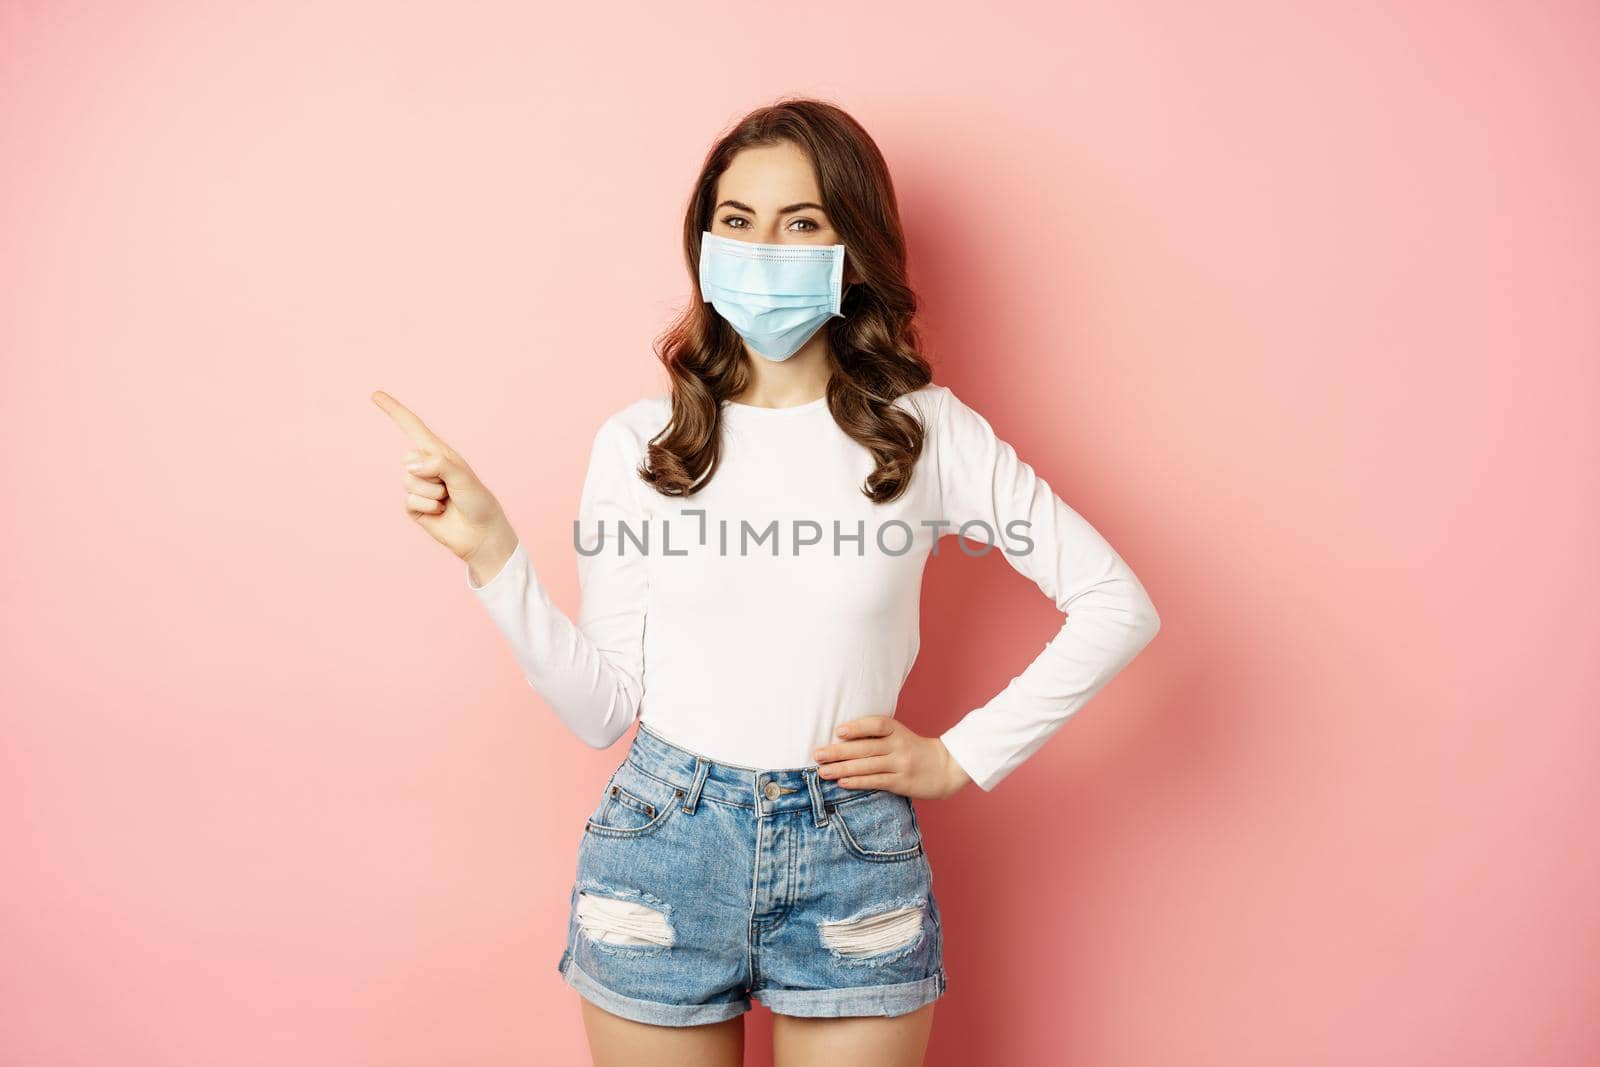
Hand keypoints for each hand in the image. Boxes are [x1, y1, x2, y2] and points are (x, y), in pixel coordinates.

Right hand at [371, 390, 516, 572]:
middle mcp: (426, 467)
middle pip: (408, 459)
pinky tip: (441, 512)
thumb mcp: (462, 476)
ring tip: (448, 500)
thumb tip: (410, 467)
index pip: (412, 427)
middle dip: (430, 473)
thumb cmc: (477, 500)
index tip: (375, 394)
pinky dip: (428, 508)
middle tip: (449, 486)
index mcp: (439, 453)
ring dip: (432, 494)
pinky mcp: (414, 507)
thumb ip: (437, 465)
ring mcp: (418, 487)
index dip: (394, 410)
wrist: (480, 533)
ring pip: (409, 482)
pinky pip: (410, 501)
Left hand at [812, 716, 973, 799]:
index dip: (857, 727)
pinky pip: (876, 781)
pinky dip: (857, 782)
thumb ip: (876, 735)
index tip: (838, 731)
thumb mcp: (899, 735)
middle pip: (865, 747)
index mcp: (897, 730)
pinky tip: (842, 783)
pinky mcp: (902, 782)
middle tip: (817, 754)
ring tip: (823, 772)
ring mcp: (901, 765)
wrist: (946, 767)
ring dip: (842, 769)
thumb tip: (841, 738)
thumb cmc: (915, 750)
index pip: (876, 724)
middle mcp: (899, 746)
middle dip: (838, 751)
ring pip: (867, 766)